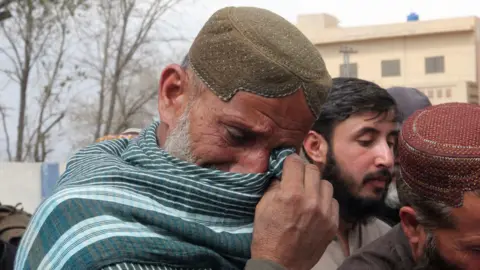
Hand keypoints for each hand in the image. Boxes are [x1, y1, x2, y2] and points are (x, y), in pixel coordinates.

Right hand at [251, 154, 338, 269]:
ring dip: (316, 185)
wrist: (280, 265)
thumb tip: (283, 175)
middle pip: (313, 169)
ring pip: (326, 184)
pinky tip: (315, 208)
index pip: (295, 162)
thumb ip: (274, 187)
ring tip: (308, 194)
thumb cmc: (267, 235)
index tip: (288, 165)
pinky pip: (333, 202)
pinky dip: (324, 201)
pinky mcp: (333, 224)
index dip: (289, 162)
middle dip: (303, 171)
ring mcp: (325, 212)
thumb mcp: (262, 207)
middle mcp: (311, 200)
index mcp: (291, 194)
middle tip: (297, 179)